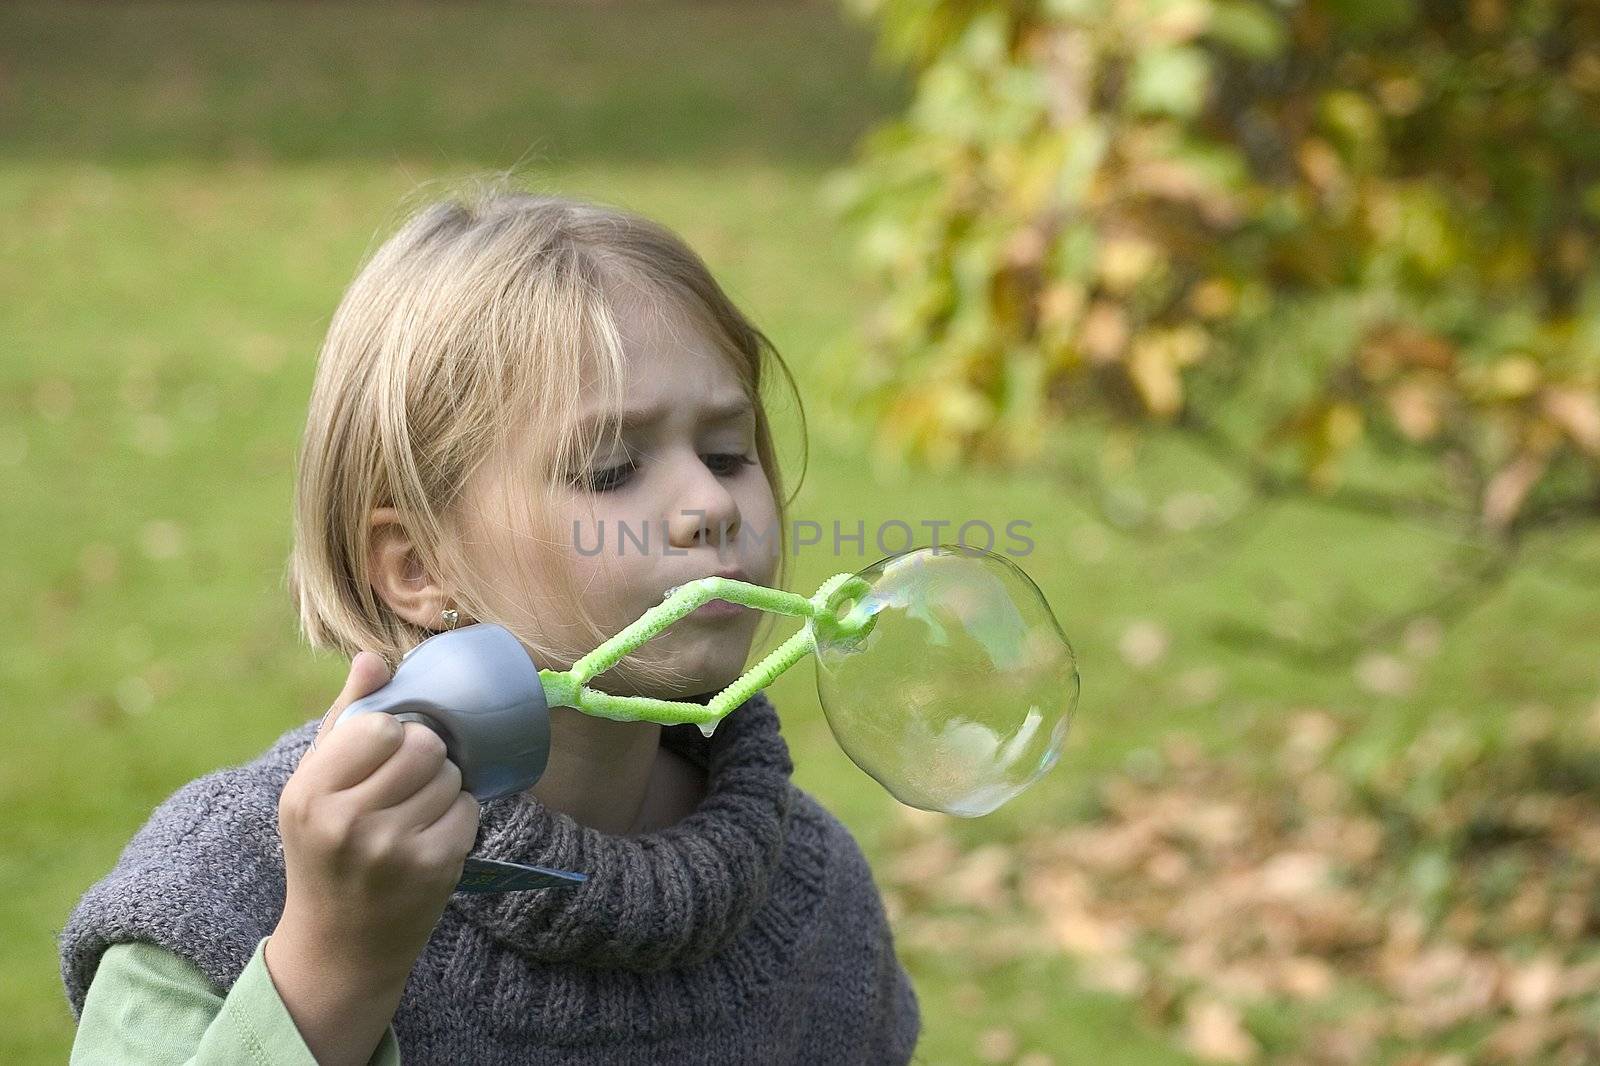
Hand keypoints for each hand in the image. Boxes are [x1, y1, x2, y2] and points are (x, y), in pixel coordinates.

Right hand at [264, 651, 478, 1064]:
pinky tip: (433, 836)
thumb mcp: (314, 788)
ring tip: (418, 810)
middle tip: (410, 782)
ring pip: (452, 776)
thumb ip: (344, 719)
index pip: (380, 726)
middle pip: (424, 746)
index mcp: (309, 792)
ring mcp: (390, 848)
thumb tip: (375, 657)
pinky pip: (468, 811)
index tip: (388, 753)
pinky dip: (459, 817)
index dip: (395, 733)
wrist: (339, 946)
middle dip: (427, 757)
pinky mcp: (432, 868)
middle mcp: (345, 820)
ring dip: (445, 787)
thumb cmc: (326, 853)